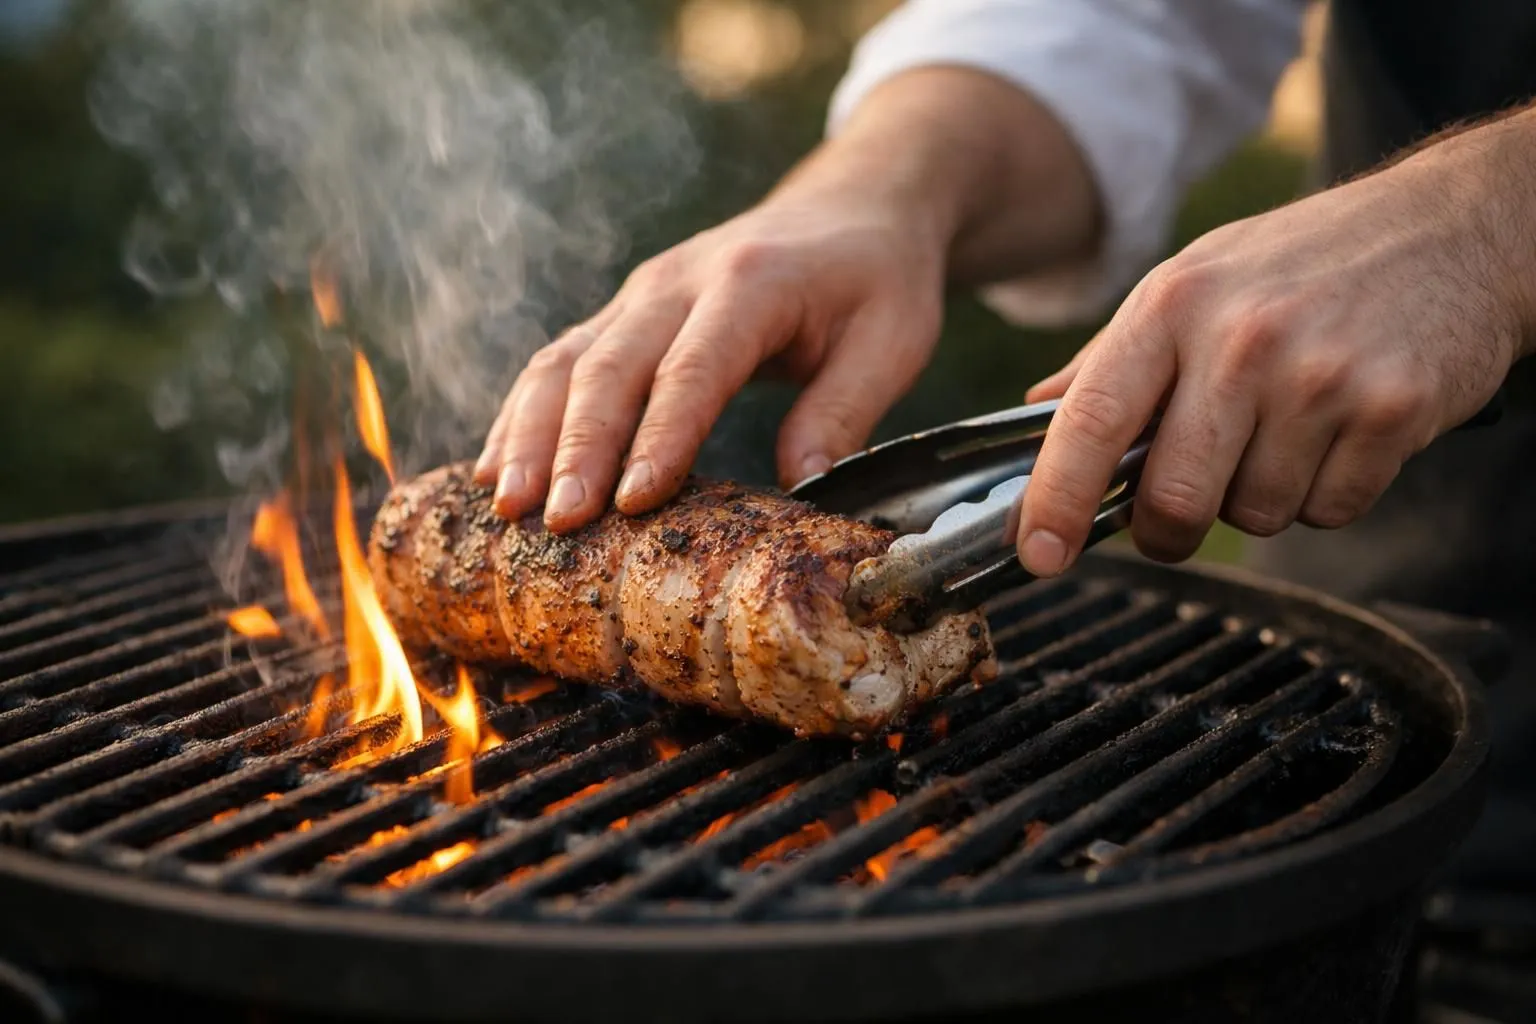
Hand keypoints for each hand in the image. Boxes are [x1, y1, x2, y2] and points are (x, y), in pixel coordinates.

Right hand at [473, 185, 945, 530]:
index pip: (693, 368)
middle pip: (609, 365)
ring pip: (563, 361)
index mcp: (751, 284)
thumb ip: (846, 410)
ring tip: (504, 506)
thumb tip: (801, 485)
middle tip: (555, 522)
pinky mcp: (623, 314)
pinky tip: (495, 470)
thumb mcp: (892, 339)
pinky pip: (557, 362)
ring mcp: (640, 294)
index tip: (631, 503)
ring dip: (528, 434)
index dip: (659, 437)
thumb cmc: (875, 278)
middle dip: (575, 448)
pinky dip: (521, 417)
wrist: (850, 205)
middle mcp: (679, 281)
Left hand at [1016, 133, 1529, 576]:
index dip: (1057, 498)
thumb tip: (1038, 415)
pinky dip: (1326, 493)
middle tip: (1178, 515)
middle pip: (1175, 497)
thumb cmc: (1302, 262)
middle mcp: (1241, 339)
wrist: (1453, 226)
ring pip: (1254, 515)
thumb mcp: (1192, 280)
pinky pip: (1329, 511)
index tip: (1037, 552)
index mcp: (1172, 305)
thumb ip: (1112, 357)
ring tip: (1284, 432)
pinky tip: (1338, 433)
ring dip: (1259, 501)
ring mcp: (1321, 375)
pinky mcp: (1392, 410)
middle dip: (1167, 531)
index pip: (1093, 418)